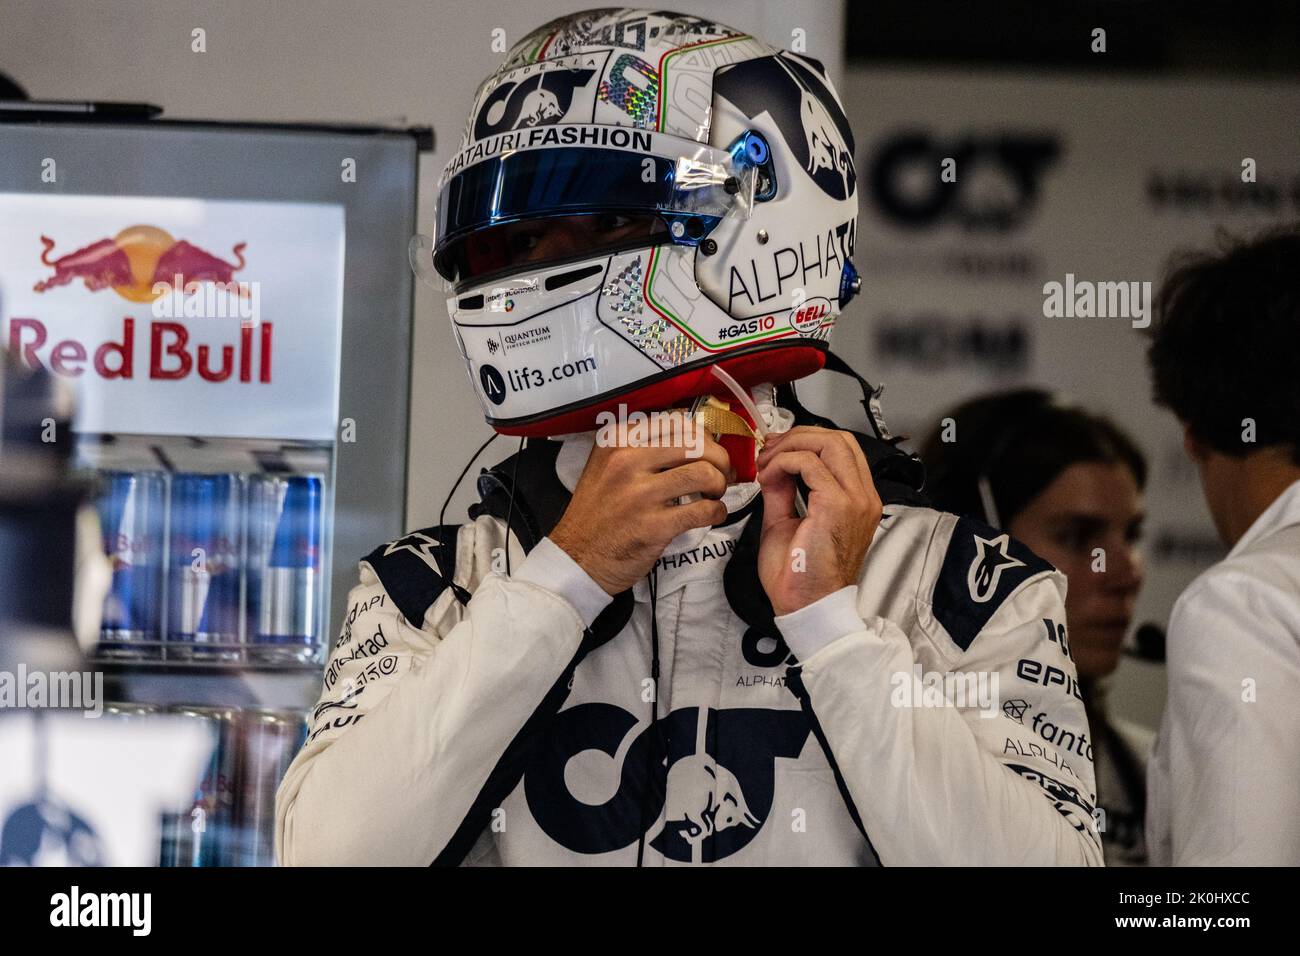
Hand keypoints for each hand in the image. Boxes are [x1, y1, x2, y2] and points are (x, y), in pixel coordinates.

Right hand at [550, 412, 733, 595]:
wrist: (577, 558)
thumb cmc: (598, 512)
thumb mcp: (607, 465)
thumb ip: (642, 447)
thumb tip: (697, 439)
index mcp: (616, 440)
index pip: (675, 422)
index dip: (701, 435)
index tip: (708, 449)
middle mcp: (627, 461)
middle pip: (696, 444)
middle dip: (719, 458)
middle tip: (721, 473)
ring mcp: (641, 494)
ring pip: (704, 473)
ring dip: (720, 483)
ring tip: (714, 493)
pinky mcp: (655, 525)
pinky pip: (704, 509)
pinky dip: (717, 511)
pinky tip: (712, 514)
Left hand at [755, 426, 881, 615]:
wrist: (806, 606)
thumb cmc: (799, 576)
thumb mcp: (786, 521)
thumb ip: (783, 490)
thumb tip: (774, 467)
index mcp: (857, 500)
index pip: (842, 449)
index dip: (807, 440)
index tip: (776, 450)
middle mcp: (863, 497)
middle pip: (838, 438)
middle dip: (798, 436)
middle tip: (769, 451)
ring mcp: (855, 500)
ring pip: (828, 443)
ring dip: (791, 445)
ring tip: (767, 463)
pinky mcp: (837, 505)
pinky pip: (809, 463)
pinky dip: (783, 462)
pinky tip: (768, 477)